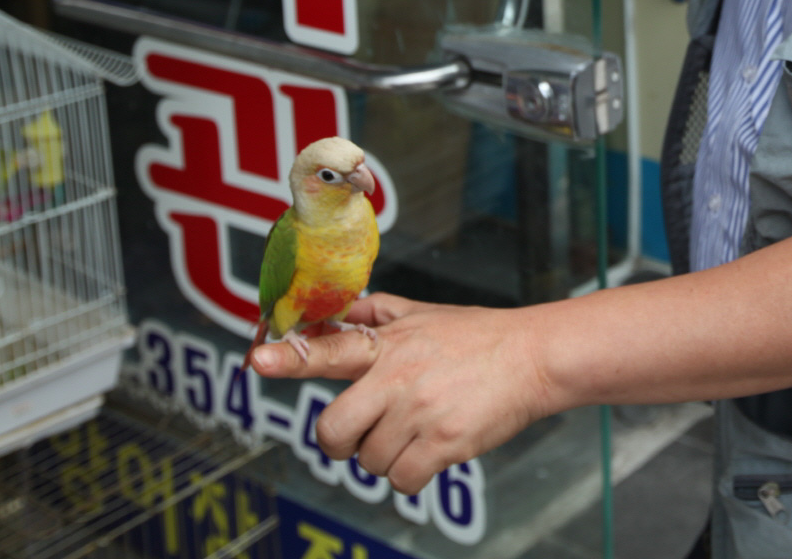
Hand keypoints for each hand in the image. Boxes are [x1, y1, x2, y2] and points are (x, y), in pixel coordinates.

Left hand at [250, 294, 554, 493]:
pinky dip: (411, 475)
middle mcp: (399, 377)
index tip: (257, 361)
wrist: (534, 357)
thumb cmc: (478, 337)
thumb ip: (373, 313)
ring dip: (386, 456)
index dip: (289, 358)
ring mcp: (421, 412)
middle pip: (334, 430)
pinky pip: (402, 481)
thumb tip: (331, 311)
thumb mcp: (423, 314)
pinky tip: (429, 452)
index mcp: (389, 344)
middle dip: (339, 442)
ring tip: (415, 431)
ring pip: (370, 461)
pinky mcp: (444, 443)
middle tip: (358, 434)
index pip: (329, 349)